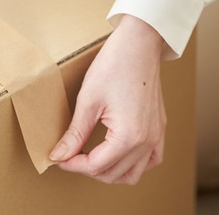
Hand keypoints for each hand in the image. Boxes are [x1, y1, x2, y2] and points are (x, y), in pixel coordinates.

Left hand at [49, 14, 166, 184]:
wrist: (139, 44)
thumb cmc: (114, 66)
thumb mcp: (87, 101)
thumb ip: (75, 133)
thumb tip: (59, 155)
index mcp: (129, 136)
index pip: (96, 166)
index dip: (73, 165)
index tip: (59, 157)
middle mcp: (147, 141)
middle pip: (113, 174)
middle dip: (88, 169)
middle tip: (70, 155)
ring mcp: (156, 135)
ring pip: (134, 174)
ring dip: (110, 171)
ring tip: (90, 157)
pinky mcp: (160, 127)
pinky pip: (151, 160)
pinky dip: (134, 164)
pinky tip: (117, 154)